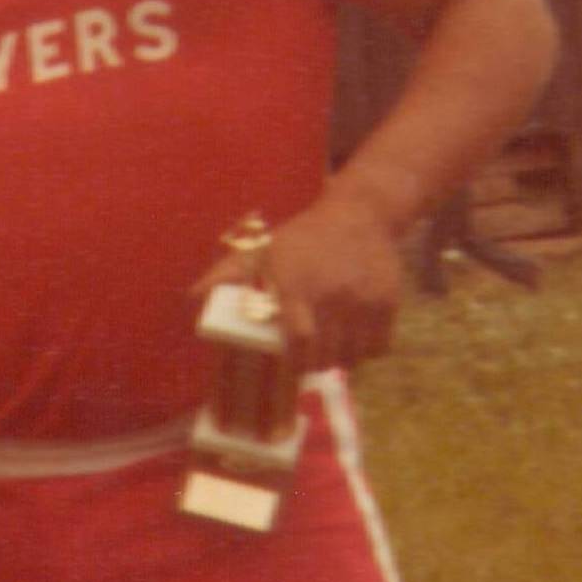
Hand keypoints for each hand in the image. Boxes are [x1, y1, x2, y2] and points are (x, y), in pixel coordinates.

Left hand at [191, 185, 405, 372]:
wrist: (360, 214)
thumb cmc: (302, 238)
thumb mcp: (261, 250)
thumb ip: (226, 276)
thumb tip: (192, 299)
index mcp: (297, 285)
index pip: (298, 340)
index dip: (293, 362)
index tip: (288, 366)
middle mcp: (333, 296)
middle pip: (324, 355)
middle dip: (312, 364)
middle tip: (306, 358)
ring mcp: (365, 301)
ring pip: (352, 356)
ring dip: (339, 360)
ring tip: (329, 347)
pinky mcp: (389, 304)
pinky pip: (378, 348)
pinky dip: (365, 351)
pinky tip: (353, 337)